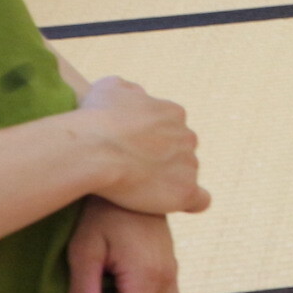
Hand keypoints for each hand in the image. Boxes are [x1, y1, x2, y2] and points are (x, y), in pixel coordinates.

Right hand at [77, 77, 210, 216]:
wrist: (93, 149)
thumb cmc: (95, 118)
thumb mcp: (109, 88)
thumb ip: (127, 90)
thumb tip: (135, 94)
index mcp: (173, 113)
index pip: (169, 127)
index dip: (150, 141)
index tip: (130, 150)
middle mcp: (187, 136)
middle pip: (179, 151)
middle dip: (160, 160)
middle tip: (131, 172)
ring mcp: (189, 164)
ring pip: (185, 174)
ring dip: (167, 181)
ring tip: (138, 191)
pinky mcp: (185, 191)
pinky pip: (199, 199)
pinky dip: (190, 202)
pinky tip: (174, 204)